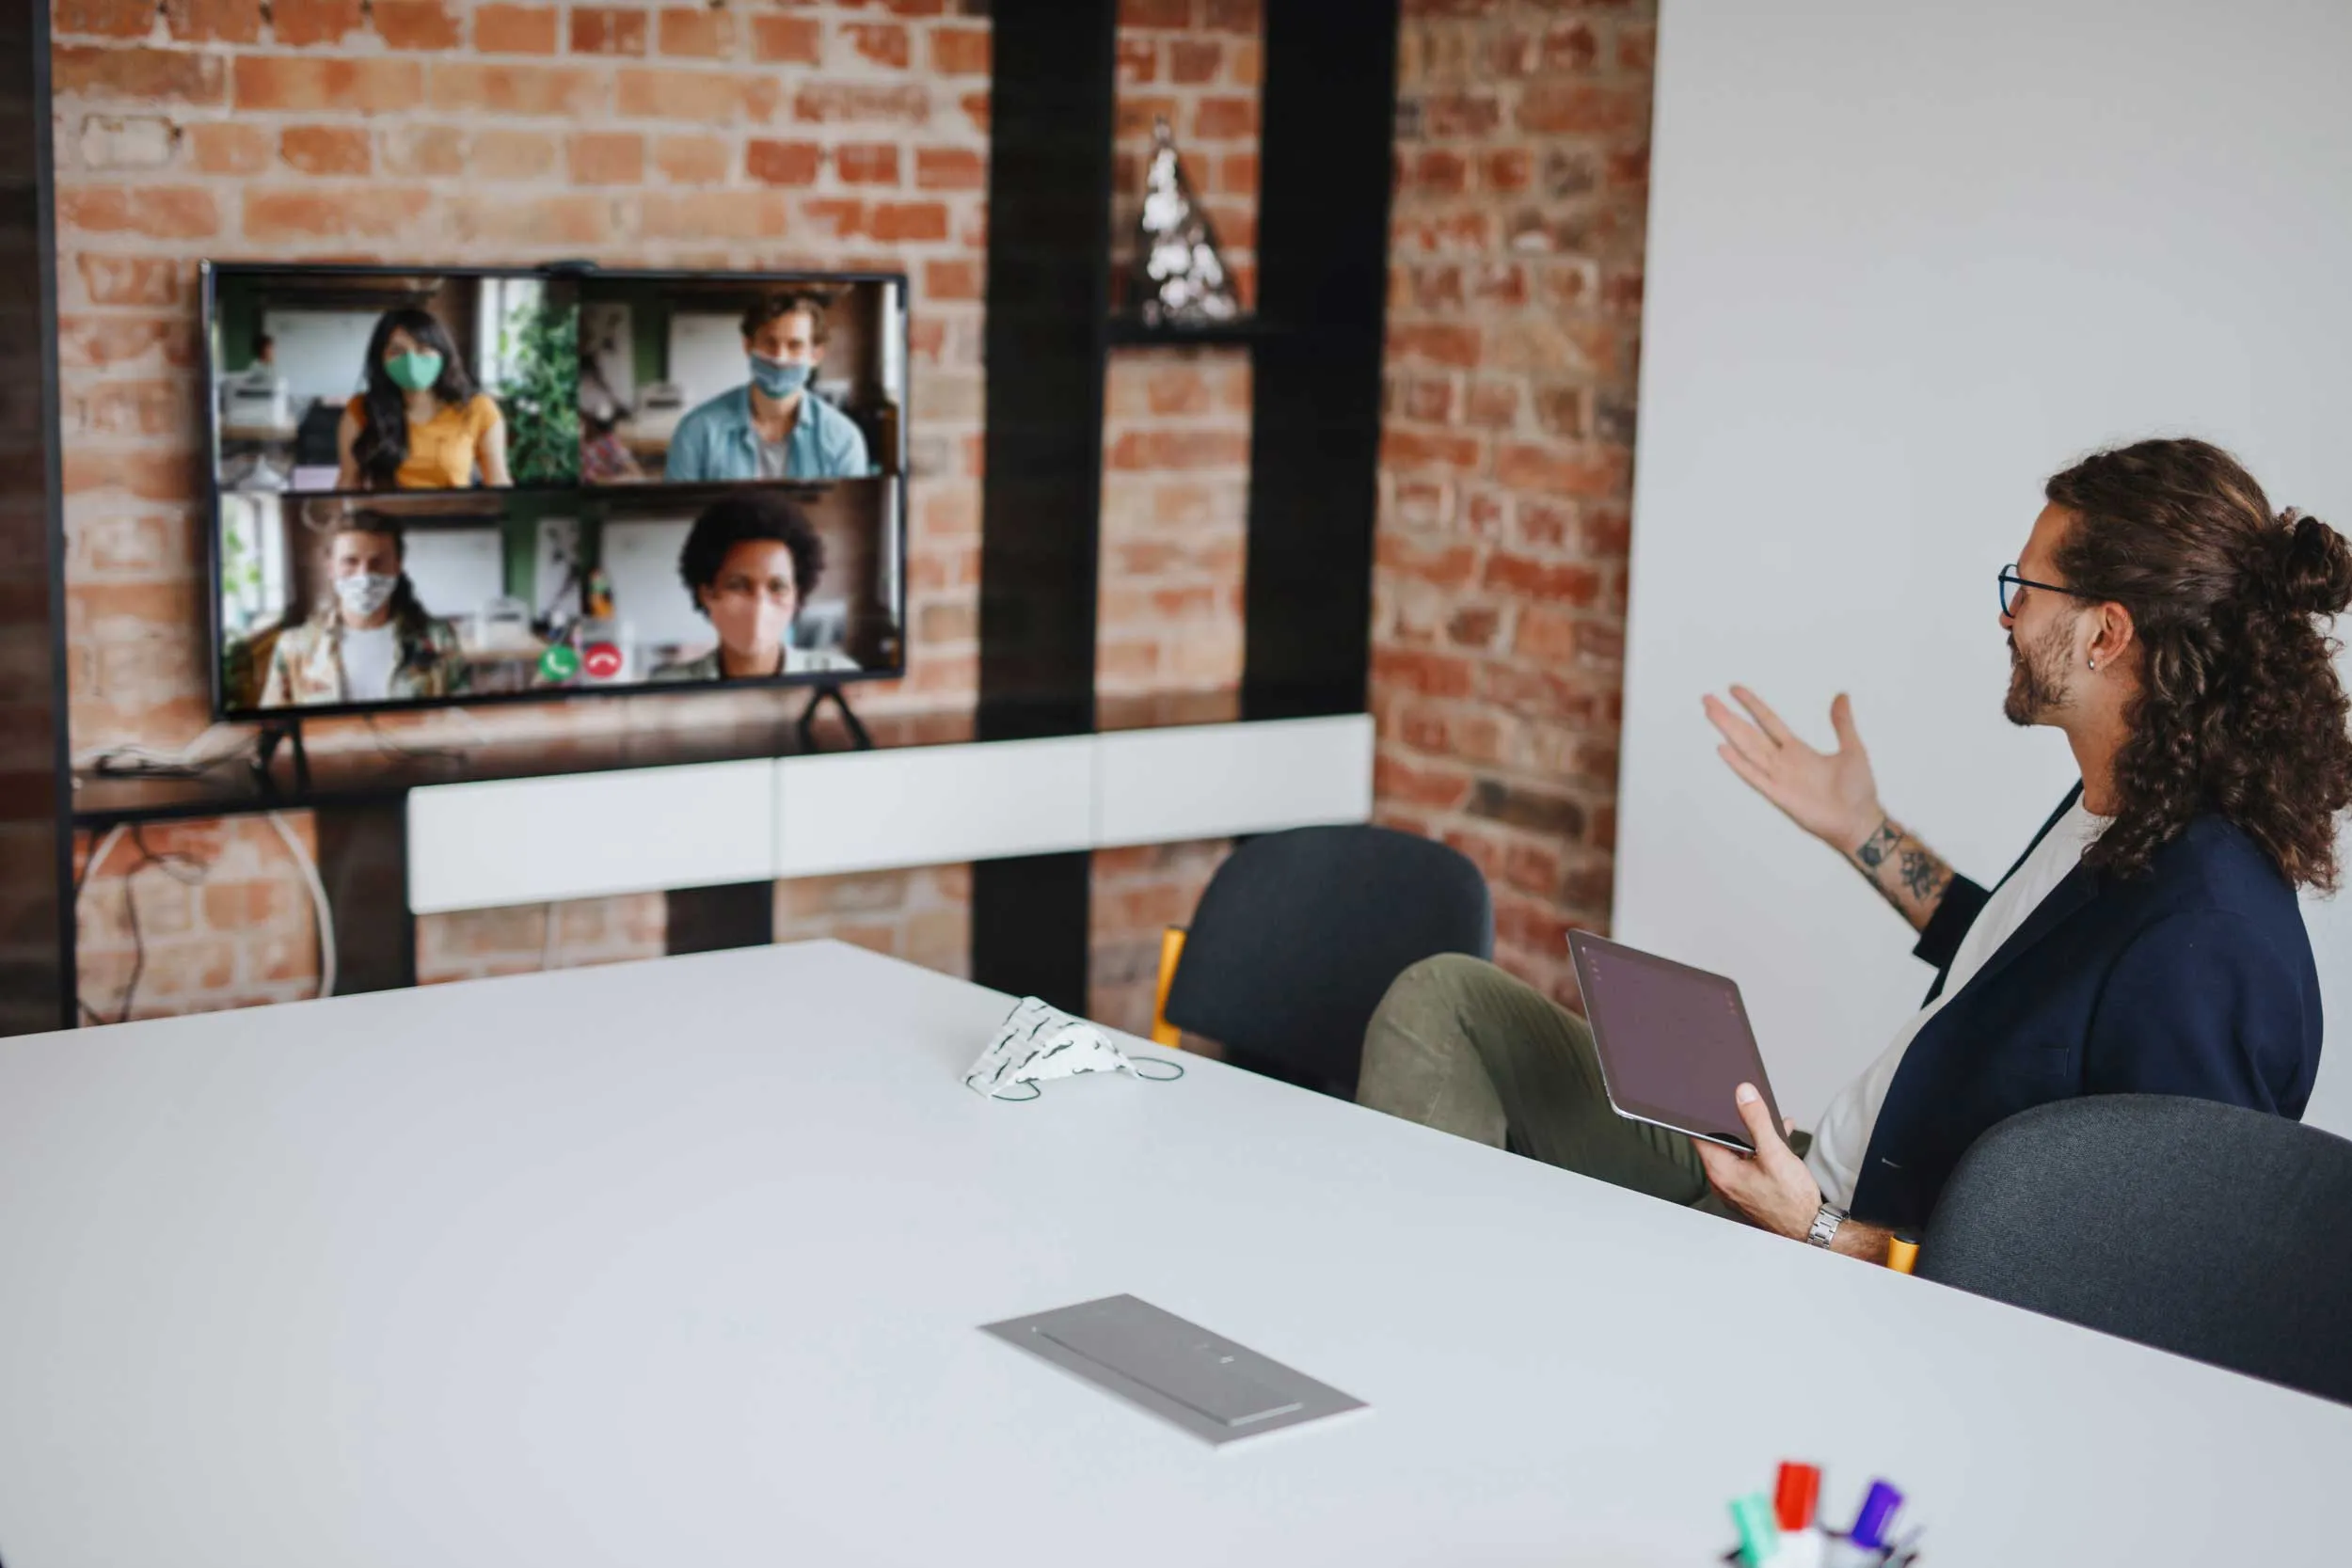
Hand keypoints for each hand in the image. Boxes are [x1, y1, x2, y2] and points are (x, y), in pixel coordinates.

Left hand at [1694, 1084, 1821, 1240]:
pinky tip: (1778, 1142)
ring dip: (1752, 1138)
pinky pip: (1747, 1165)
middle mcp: (1722, 1182)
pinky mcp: (1747, 1192)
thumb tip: (1744, 1095)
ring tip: (1771, 1125)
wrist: (1808, 1228)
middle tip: (1749, 1109)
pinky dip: (1759, 1152)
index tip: (1711, 1102)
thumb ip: (1757, 1121)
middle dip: (1736, 1125)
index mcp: (1721, 1171)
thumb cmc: (1791, 1200)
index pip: (1700, 1135)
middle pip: (1720, 1143)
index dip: (1705, 1116)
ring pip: (1737, 1153)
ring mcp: (1734, 1188)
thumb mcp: (1774, 1152)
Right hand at [1703, 686, 1881, 851]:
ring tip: (1711, 713)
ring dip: (1728, 731)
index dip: (1752, 705)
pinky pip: (1754, 776)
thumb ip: (1842, 723)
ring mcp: (1778, 777)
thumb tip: (1842, 696)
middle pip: (1749, 733)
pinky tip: (1723, 748)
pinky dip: (1738, 763)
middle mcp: (1783, 761)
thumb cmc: (1858, 790)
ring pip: (1747, 749)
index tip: (1735, 690)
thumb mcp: (1853, 748)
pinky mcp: (1778, 794)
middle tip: (1708, 699)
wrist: (1859, 819)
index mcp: (1798, 750)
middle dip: (1729, 716)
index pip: (1769, 721)